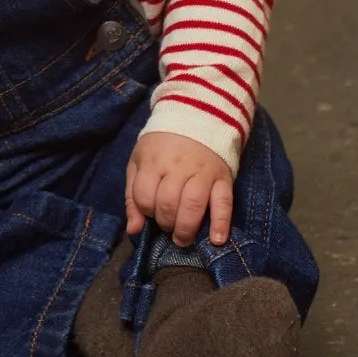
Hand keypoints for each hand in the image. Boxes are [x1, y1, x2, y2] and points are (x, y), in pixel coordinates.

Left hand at [125, 131, 233, 246]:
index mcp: (153, 162)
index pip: (144, 196)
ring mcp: (202, 172)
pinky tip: (216, 239)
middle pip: (168, 203)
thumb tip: (133, 230)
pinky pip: (224, 203)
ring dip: (186, 228)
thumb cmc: (161, 146)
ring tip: (183, 238)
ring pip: (193, 205)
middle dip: (165, 223)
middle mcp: (178, 167)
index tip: (151, 211)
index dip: (145, 210)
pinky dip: (221, 223)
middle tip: (167, 227)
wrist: (196, 117)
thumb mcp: (139, 163)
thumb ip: (133, 197)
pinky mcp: (223, 178)